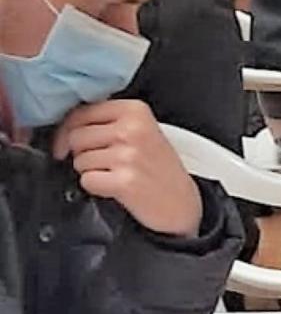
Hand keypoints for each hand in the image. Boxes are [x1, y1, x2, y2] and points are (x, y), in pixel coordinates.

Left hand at [52, 100, 202, 236]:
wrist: (180, 202)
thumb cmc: (159, 168)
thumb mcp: (143, 130)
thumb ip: (109, 121)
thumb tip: (67, 126)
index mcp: (136, 111)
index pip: (82, 112)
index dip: (67, 129)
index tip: (66, 143)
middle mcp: (133, 130)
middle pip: (76, 137)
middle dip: (82, 152)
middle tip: (105, 162)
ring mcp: (129, 155)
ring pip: (79, 160)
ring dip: (91, 171)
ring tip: (116, 174)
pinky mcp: (124, 181)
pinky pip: (87, 181)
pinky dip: (97, 187)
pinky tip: (116, 187)